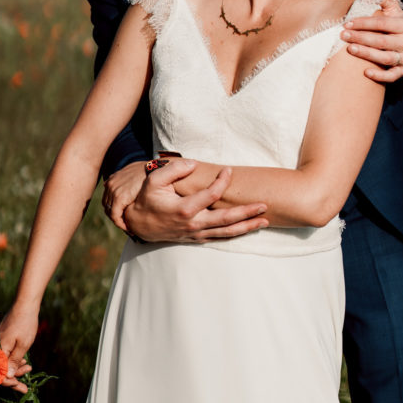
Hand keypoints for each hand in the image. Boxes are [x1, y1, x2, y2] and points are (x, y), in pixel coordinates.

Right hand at [0, 305, 36, 393]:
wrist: (25, 304)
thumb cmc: (25, 324)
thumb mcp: (23, 345)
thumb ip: (14, 362)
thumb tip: (7, 377)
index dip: (8, 383)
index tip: (20, 387)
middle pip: (0, 369)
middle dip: (13, 377)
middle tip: (26, 385)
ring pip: (3, 361)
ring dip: (15, 368)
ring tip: (29, 368)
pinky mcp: (1, 339)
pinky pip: (5, 354)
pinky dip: (14, 359)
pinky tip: (23, 360)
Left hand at [102, 162, 146, 229]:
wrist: (157, 169)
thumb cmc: (152, 171)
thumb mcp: (137, 172)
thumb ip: (129, 179)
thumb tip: (129, 184)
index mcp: (113, 179)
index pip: (108, 198)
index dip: (114, 208)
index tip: (123, 216)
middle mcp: (110, 184)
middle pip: (108, 205)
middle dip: (115, 215)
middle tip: (125, 224)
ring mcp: (113, 191)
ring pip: (111, 212)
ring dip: (119, 221)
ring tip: (128, 228)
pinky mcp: (119, 198)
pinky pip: (115, 216)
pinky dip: (121, 224)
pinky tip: (129, 229)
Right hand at [124, 159, 268, 242]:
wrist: (138, 224)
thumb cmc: (147, 200)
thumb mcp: (154, 180)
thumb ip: (174, 170)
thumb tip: (194, 163)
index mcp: (185, 209)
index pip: (212, 195)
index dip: (223, 181)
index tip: (228, 170)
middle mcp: (194, 224)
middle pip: (227, 220)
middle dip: (248, 212)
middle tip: (265, 205)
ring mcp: (196, 234)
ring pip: (227, 233)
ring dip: (247, 227)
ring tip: (265, 220)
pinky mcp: (196, 238)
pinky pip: (220, 238)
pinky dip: (235, 234)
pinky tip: (247, 229)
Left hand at [341, 0, 402, 82]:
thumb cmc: (398, 25)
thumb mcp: (395, 11)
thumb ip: (385, 1)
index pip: (382, 23)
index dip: (364, 23)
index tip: (347, 23)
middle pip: (381, 40)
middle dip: (360, 37)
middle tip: (343, 35)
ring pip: (385, 57)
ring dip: (367, 54)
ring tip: (350, 49)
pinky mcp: (402, 70)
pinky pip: (393, 76)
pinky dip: (381, 76)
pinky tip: (366, 72)